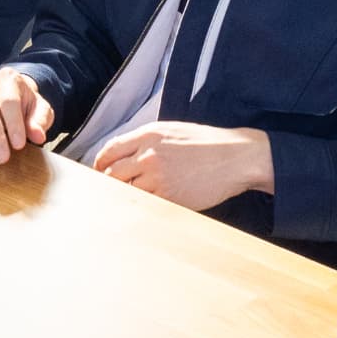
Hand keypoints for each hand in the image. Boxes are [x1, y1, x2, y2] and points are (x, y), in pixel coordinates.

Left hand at [87, 120, 272, 212]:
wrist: (236, 157)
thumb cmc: (207, 143)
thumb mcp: (171, 131)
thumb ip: (145, 141)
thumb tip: (122, 155)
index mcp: (148, 135)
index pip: (109, 151)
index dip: (100, 164)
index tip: (100, 171)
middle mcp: (149, 156)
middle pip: (111, 175)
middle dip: (108, 183)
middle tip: (110, 190)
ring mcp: (158, 179)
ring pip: (126, 192)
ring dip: (126, 196)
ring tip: (128, 199)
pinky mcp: (169, 198)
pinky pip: (146, 205)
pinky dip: (143, 206)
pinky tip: (147, 205)